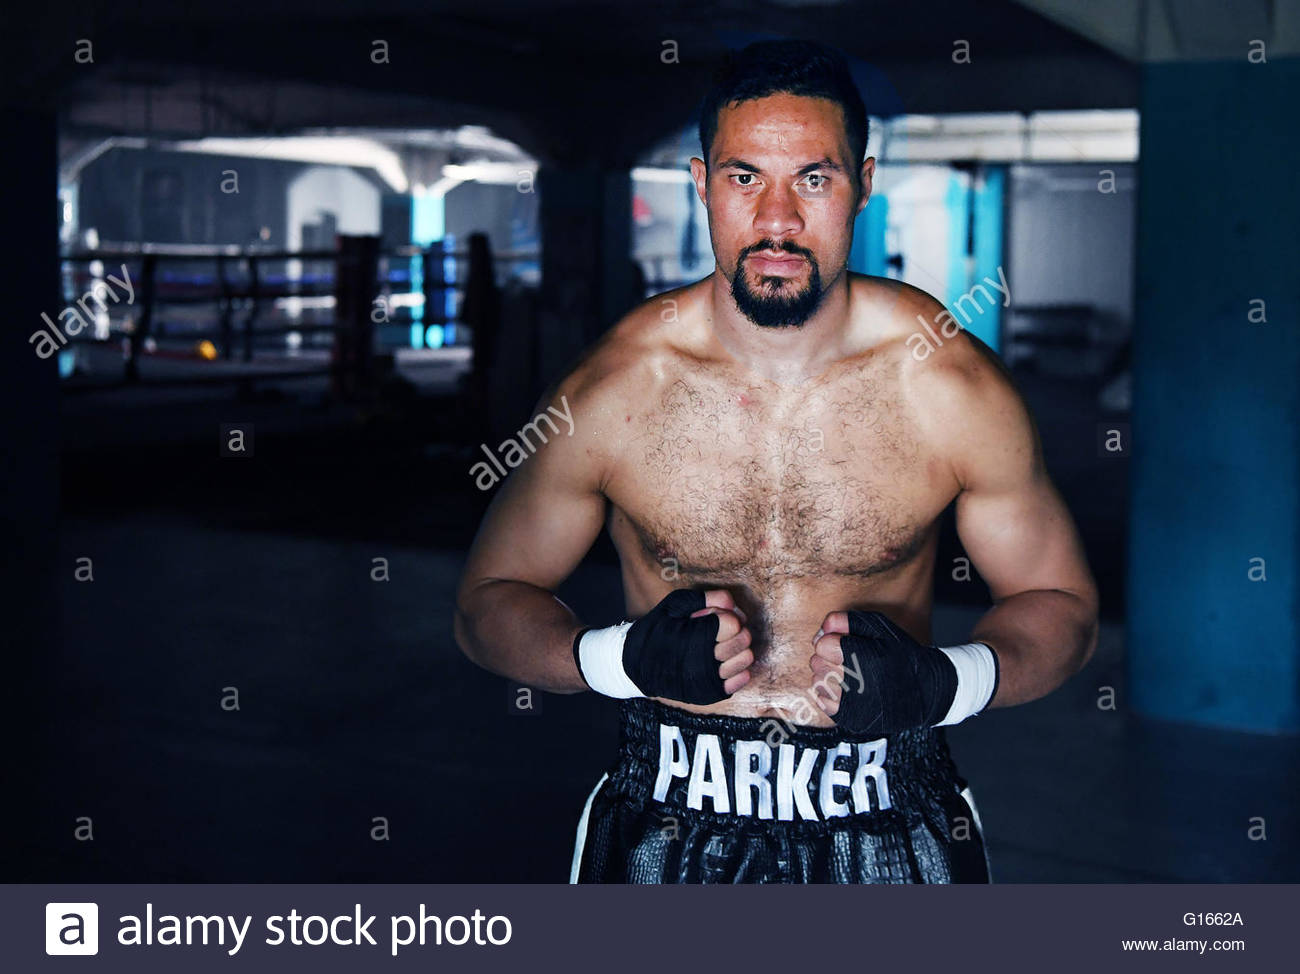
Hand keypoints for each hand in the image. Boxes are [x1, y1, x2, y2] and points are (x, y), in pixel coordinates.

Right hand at [576, 588, 752, 702]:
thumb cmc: (656, 631)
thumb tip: (732, 604)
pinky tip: (722, 662)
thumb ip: (706, 598)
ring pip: (746, 659)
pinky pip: (742, 679)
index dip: (725, 617)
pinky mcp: (711, 694)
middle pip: (743, 640)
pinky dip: (737, 669)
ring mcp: (708, 680)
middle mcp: (703, 660)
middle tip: (719, 631)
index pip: (733, 623)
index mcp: (695, 636)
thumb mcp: (674, 605)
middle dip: (734, 631)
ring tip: (720, 647)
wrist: (636, 666)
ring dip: (738, 649)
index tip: (711, 618)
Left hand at [810, 609, 958, 734]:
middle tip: (846, 658)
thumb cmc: (901, 655)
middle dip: (827, 657)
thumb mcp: (880, 628)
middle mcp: (859, 683)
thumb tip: (820, 631)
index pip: (823, 645)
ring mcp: (855, 706)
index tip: (844, 644)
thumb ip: (846, 621)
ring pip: (818, 682)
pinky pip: (822, 702)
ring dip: (827, 675)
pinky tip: (846, 688)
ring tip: (848, 673)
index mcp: (866, 657)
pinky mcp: (853, 720)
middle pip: (817, 663)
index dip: (832, 641)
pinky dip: (829, 693)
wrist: (927, 691)